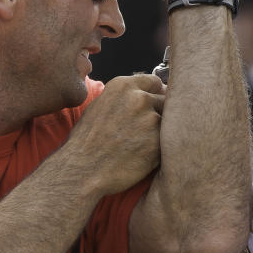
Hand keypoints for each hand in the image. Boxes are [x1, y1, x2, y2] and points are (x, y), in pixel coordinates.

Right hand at [67, 73, 164, 197]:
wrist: (82, 169)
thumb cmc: (87, 142)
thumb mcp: (100, 106)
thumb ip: (123, 97)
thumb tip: (143, 94)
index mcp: (123, 86)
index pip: (155, 82)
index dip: (156, 94)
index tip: (153, 105)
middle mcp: (139, 98)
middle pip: (166, 100)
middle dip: (160, 113)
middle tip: (147, 130)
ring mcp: (151, 119)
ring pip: (169, 122)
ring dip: (161, 131)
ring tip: (141, 145)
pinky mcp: (159, 142)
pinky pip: (169, 141)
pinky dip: (161, 148)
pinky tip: (144, 156)